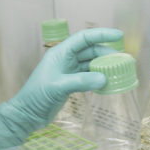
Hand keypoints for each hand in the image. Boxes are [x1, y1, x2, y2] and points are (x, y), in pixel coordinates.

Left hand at [0, 27, 121, 149]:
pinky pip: (88, 77)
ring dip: (103, 66)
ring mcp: (68, 72)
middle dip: (106, 53)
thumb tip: (104, 78)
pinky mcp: (70, 84)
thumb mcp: (58, 87)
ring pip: (90, 64)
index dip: (101, 35)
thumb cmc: (36, 97)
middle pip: (90, 50)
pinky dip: (97, 79)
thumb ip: (81, 81)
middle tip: (123, 60)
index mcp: (60, 53)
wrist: (27, 114)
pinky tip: (107, 83)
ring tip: (118, 71)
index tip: (118, 35)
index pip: (83, 38)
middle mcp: (65, 60)